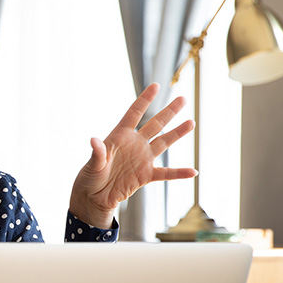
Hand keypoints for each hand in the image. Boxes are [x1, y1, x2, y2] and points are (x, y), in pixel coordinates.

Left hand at [69, 83, 196, 227]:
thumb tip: (94, 141)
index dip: (145, 100)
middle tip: (183, 99)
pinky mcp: (146, 175)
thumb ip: (98, 153)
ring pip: (163, 143)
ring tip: (191, 123)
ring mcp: (142, 159)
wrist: (94, 197)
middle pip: (155, 124)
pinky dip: (179, 173)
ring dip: (177, 134)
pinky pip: (166, 173)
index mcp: (120, 136)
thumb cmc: (90, 177)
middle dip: (169, 112)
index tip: (156, 85)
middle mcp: (134, 144)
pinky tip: (193, 172)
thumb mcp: (92, 165)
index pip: (134, 113)